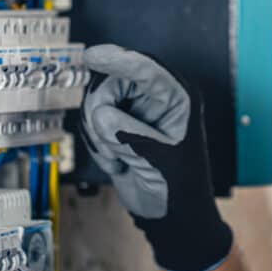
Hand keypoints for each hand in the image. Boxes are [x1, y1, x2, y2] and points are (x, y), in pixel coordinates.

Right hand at [80, 44, 232, 270]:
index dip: (118, 60)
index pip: (145, 69)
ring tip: (121, 156)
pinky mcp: (118, 124)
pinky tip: (117, 160)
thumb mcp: (161, 160)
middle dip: (104, 114)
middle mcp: (155, 98)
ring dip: (101, 135)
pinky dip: (97, 145)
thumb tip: (102, 114)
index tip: (92, 56)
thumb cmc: (181, 188)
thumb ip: (131, 135)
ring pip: (96, 103)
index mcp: (178, 97)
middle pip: (111, 83)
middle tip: (114, 144)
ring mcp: (135, 110)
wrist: (169, 214)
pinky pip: (91, 122)